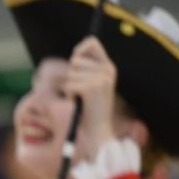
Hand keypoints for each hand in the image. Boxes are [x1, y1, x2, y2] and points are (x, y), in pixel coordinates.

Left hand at [64, 36, 116, 161]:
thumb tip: (74, 55)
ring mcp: (101, 79)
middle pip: (75, 59)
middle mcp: (108, 71)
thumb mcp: (88, 87)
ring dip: (70, 88)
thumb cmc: (88, 113)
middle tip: (81, 95)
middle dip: (71, 77)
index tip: (75, 62)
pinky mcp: (93, 88)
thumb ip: (83, 70)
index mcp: (109, 68)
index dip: (79, 50)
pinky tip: (80, 104)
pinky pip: (70, 85)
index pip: (91, 43)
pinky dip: (70, 95)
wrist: (96, 135)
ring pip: (71, 73)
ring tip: (81, 101)